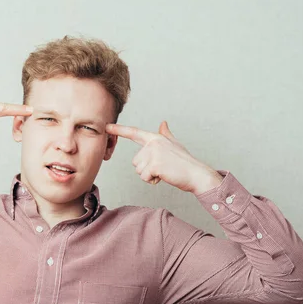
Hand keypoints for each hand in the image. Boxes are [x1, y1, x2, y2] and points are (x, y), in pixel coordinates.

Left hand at [105, 121, 222, 193]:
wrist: (196, 174)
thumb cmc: (185, 162)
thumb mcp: (174, 145)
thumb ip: (165, 134)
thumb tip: (163, 123)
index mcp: (156, 138)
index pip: (134, 133)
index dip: (119, 130)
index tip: (106, 127)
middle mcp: (153, 143)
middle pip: (135, 161)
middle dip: (146, 169)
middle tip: (162, 168)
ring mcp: (154, 153)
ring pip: (139, 170)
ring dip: (150, 176)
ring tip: (164, 171)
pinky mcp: (155, 164)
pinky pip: (144, 177)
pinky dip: (153, 180)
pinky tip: (164, 176)